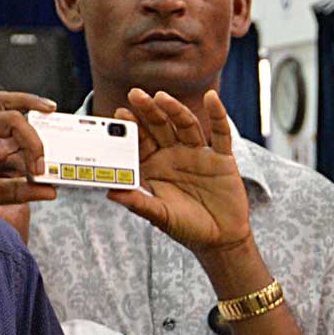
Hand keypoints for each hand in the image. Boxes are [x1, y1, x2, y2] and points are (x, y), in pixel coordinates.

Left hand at [107, 88, 251, 256]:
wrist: (221, 239)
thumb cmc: (187, 228)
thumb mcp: (161, 216)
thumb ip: (139, 203)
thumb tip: (111, 192)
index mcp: (155, 166)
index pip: (140, 141)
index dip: (131, 128)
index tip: (120, 114)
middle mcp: (174, 154)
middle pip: (160, 126)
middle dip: (148, 111)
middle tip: (135, 95)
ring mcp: (198, 153)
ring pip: (186, 125)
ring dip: (175, 110)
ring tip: (163, 98)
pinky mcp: (222, 157)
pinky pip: (221, 134)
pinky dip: (218, 115)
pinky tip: (211, 99)